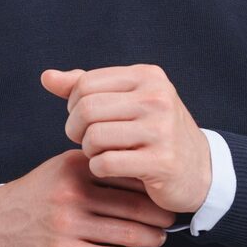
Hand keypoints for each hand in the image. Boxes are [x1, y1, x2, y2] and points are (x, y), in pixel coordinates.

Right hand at [0, 148, 176, 246]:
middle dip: (158, 215)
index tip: (164, 192)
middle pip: (133, 205)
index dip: (151, 185)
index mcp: (76, 167)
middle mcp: (72, 193)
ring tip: (158, 237)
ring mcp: (67, 224)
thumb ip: (99, 167)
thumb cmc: (40, 195)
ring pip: (127, 233)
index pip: (127, 175)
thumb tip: (144, 174)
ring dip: (150, 238)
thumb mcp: (63, 168)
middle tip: (170, 218)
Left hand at [40, 64, 211, 216]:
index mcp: (147, 76)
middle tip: (85, 142)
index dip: (73, 106)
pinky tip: (112, 169)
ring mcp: (162, 129)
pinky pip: (106, 163)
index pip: (85, 84)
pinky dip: (100, 169)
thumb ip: (85, 88)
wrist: (200, 170)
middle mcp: (157, 97)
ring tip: (101, 154)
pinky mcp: (161, 161)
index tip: (84, 121)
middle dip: (76, 130)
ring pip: (94, 137)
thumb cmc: (154, 133)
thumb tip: (46, 77)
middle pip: (86, 109)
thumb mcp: (126, 102)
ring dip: (89, 151)